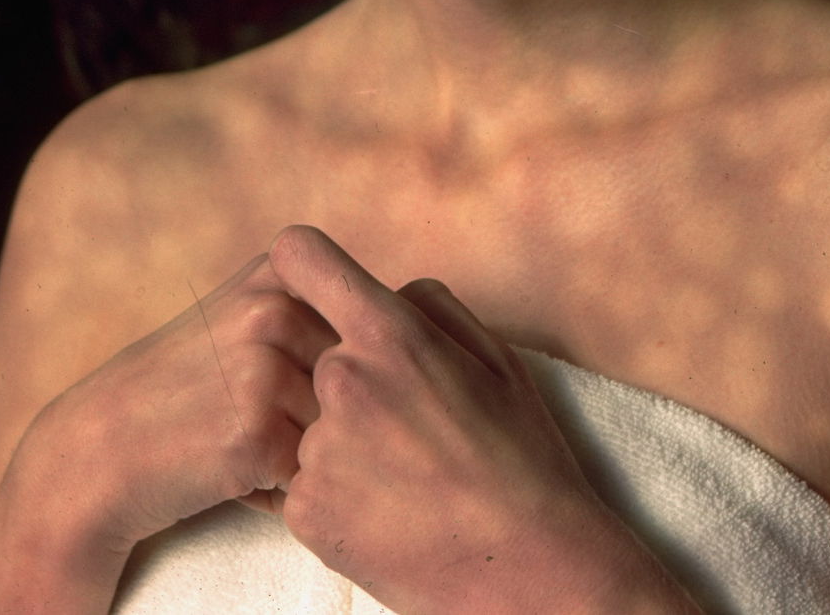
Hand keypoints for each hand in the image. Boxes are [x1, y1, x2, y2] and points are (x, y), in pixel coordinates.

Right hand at [25, 252, 336, 556]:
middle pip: (355, 380)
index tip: (278, 375)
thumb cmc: (187, 385)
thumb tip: (416, 320)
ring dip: (307, 452)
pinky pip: (309, 472)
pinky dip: (282, 485)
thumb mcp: (243, 313)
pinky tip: (234, 470)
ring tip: (243, 440)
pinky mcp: (256, 432)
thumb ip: (314, 303)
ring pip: (338, 427)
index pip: (364, 327)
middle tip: (253, 417)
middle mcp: (274, 309)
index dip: (338, 365)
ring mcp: (264, 368)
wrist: (102, 445)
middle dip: (323, 414)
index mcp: (278, 272)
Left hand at [268, 226, 622, 614]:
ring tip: (404, 476)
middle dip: (350, 378)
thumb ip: (426, 303)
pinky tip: (388, 510)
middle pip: (314, 355)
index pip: (299, 257)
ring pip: (312, 422)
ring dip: (344, 440)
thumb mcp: (493, 355)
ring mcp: (318, 452)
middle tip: (405, 423)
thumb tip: (382, 291)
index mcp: (387, 334)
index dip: (303, 267)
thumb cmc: (522, 457)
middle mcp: (341, 383)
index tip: (315, 287)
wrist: (530, 571)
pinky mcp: (305, 513)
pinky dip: (337, 493)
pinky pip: (305, 480)